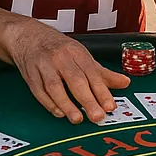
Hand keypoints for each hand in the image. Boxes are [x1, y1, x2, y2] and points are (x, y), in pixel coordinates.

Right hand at [4, 18, 129, 124]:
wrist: (29, 37)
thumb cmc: (59, 49)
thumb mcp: (82, 56)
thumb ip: (103, 73)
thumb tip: (125, 83)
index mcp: (76, 52)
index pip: (91, 72)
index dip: (101, 90)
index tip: (110, 106)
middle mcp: (60, 57)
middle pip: (75, 79)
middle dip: (87, 99)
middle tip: (97, 117)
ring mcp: (43, 65)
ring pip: (55, 86)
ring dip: (67, 104)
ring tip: (78, 119)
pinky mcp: (30, 75)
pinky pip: (39, 91)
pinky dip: (49, 103)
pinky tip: (59, 113)